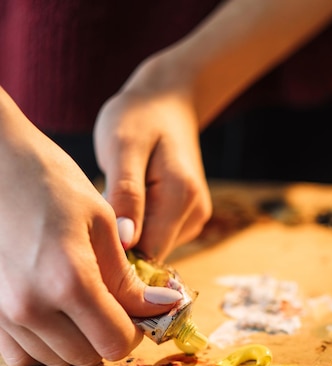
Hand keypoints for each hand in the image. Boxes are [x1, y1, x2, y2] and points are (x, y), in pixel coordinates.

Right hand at [0, 89, 180, 365]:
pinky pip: (20, 355)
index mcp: (69, 281)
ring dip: (78, 342)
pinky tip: (51, 316)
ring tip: (80, 305)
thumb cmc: (48, 182)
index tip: (138, 312)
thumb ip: (128, 277)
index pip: (116, 342)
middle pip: (87, 356)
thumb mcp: (101, 223)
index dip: (136, 331)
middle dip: (108, 336)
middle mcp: (32, 307)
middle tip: (111, 305)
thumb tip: (162, 308)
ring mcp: (4, 313)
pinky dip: (42, 345)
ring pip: (56, 359)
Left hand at [93, 57, 211, 261]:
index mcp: (181, 196)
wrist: (166, 103)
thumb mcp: (122, 146)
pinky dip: (137, 226)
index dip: (118, 252)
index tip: (92, 233)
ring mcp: (194, 220)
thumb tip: (126, 241)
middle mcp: (195, 214)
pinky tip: (127, 202)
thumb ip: (126, 193)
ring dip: (128, 233)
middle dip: (121, 241)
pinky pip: (155, 237)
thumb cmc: (139, 118)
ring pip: (152, 247)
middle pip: (150, 253)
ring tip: (115, 197)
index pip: (149, 251)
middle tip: (100, 206)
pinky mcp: (187, 221)